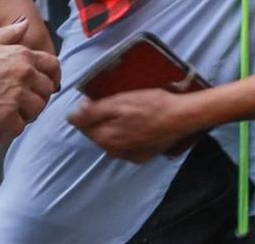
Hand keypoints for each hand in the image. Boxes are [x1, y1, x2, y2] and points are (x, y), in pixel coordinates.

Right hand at [0, 18, 60, 138]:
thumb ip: (8, 35)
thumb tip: (24, 23)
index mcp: (21, 55)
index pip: (52, 66)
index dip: (52, 78)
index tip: (46, 87)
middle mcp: (24, 74)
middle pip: (46, 91)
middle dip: (37, 99)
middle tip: (22, 107)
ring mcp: (16, 96)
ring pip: (35, 111)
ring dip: (25, 117)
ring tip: (9, 119)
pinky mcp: (6, 118)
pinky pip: (17, 129)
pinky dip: (8, 133)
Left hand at [68, 88, 198, 162]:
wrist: (182, 117)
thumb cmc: (152, 105)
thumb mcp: (120, 101)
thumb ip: (94, 110)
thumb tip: (72, 115)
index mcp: (104, 137)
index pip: (82, 125)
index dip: (88, 110)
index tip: (100, 98)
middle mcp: (113, 151)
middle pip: (98, 133)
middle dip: (102, 120)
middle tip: (119, 104)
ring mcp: (128, 155)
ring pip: (113, 140)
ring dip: (116, 129)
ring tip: (132, 114)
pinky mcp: (142, 156)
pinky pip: (127, 146)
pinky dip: (129, 137)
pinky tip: (140, 126)